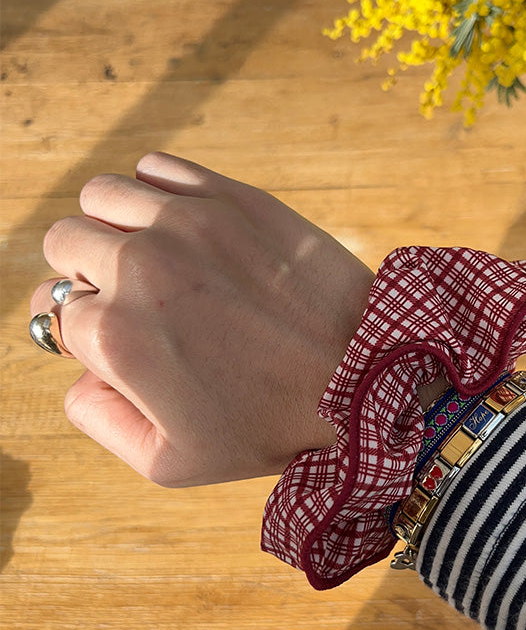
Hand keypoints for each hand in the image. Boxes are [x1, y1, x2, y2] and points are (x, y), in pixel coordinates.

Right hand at [30, 153, 374, 486]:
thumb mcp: (171, 461)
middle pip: (66, 242)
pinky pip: (158, 168)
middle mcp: (141, 268)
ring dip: (113, 224)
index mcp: (117, 336)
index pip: (59, 312)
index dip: (88, 331)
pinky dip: (156, 191)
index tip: (128, 339)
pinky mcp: (234, 198)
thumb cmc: (272, 425)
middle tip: (131, 298)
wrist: (362, 376)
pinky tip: (183, 226)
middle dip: (86, 272)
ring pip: (102, 196)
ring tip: (152, 257)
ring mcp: (188, 224)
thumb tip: (75, 370)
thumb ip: (98, 418)